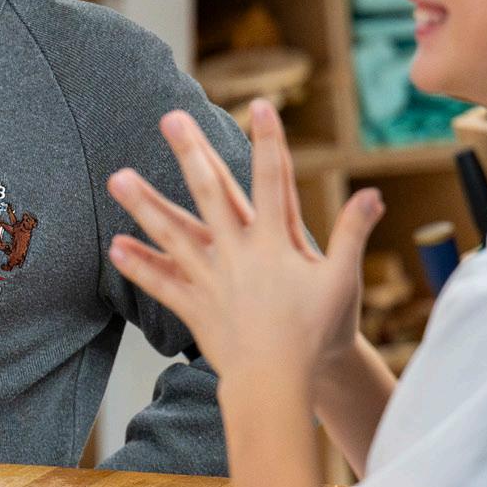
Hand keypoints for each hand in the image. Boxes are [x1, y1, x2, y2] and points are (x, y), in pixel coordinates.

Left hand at [104, 101, 381, 392]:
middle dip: (191, 151)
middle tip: (170, 117)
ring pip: (172, 233)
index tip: (259, 104)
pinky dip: (137, 266)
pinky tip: (114, 246)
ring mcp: (211, 278)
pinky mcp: (193, 306)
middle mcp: (238, 252)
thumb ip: (353, 233)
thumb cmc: (320, 331)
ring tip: (117, 177)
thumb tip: (373, 194)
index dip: (268, 140)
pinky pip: (160, 284)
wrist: (284, 382)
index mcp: (276, 242)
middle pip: (211, 192)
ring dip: (144, 204)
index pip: (273, 179)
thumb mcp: (343, 280)